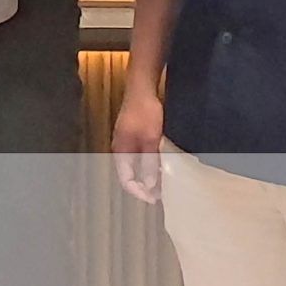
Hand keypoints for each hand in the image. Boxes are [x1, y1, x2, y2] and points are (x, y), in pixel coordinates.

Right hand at [111, 87, 164, 203]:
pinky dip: (150, 164)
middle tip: (162, 194)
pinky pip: (140, 156)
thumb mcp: (150, 139)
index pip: (126, 180)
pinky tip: (163, 164)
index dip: (139, 192)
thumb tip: (149, 184)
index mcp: (121, 151)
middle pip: (130, 174)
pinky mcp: (135, 135)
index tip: (154, 199)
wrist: (143, 87)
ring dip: (148, 175)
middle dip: (145, 186)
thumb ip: (148, 162)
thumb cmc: (144, 111)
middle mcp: (121, 148)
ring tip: (164, 181)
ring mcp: (127, 141)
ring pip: (136, 166)